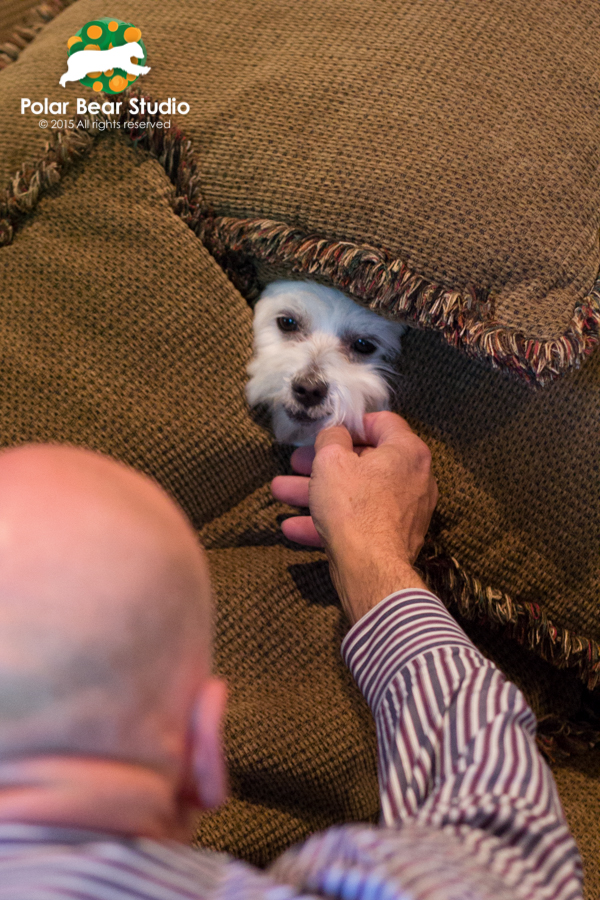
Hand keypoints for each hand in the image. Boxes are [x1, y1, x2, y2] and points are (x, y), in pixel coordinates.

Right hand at [272, 412, 437, 623]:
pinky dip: (329, 520)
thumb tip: (336, 433)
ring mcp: (404, 510)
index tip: (327, 430)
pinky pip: (358, 521)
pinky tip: (293, 527)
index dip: (350, 423)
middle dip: (321, 463)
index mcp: (407, 451)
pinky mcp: (391, 537)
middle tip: (295, 462)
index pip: (382, 423)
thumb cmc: (353, 506)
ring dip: (315, 492)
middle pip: (362, 461)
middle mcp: (413, 478)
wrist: (370, 569)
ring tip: (280, 492)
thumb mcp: (331, 460)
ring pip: (354, 493)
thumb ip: (331, 437)